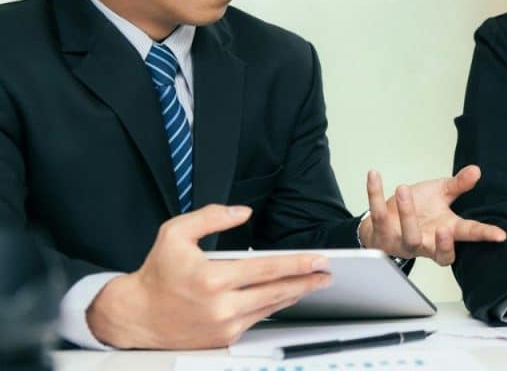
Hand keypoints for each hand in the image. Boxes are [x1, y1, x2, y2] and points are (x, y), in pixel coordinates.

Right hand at [86, 205, 331, 348]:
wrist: (136, 315)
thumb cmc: (157, 273)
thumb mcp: (176, 233)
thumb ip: (211, 217)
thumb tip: (243, 212)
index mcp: (212, 278)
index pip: (267, 269)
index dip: (297, 264)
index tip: (319, 260)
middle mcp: (221, 306)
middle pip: (277, 292)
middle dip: (307, 281)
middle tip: (327, 273)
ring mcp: (224, 326)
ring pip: (271, 307)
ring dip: (295, 294)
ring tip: (314, 283)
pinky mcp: (224, 339)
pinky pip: (258, 319)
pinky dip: (274, 306)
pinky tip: (286, 296)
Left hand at [357, 165, 506, 265]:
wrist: (386, 221)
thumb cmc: (418, 210)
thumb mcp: (440, 194)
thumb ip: (458, 185)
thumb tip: (476, 170)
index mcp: (445, 231)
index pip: (469, 235)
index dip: (484, 236)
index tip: (500, 235)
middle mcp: (427, 242)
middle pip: (440, 253)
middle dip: (444, 244)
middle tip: (447, 229)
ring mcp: (404, 242)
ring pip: (409, 236)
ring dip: (407, 213)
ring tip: (404, 189)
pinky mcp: (382, 234)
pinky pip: (378, 214)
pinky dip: (374, 193)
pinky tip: (374, 175)